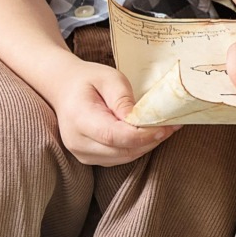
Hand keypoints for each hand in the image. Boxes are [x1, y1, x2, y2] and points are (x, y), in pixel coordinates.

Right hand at [48, 58, 174, 166]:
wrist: (63, 89)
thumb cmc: (88, 80)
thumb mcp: (109, 78)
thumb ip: (123, 99)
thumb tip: (139, 120)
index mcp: (80, 119)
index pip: (115, 136)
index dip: (143, 135)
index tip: (165, 126)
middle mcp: (78, 141)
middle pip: (122, 151)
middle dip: (151, 140)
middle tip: (172, 125)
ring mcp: (82, 153)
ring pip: (123, 158)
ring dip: (146, 146)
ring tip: (163, 128)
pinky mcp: (89, 158)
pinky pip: (118, 158)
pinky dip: (136, 148)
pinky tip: (147, 135)